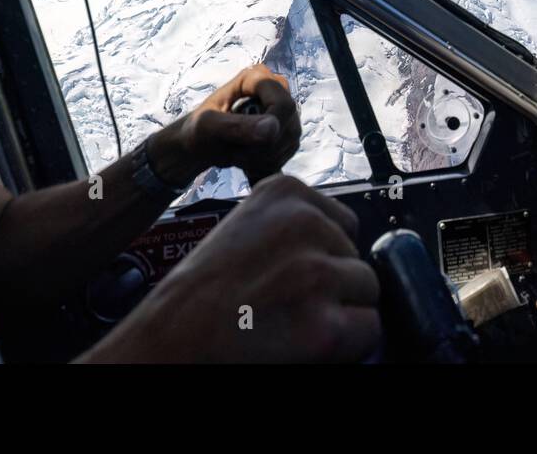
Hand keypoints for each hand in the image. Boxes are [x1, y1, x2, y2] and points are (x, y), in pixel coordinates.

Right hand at [79, 175, 380, 362]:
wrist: (167, 341)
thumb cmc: (197, 295)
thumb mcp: (245, 229)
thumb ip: (291, 227)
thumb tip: (342, 246)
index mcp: (284, 192)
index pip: (342, 223)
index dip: (321, 256)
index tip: (287, 275)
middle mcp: (305, 224)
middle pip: (357, 256)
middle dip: (334, 284)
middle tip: (285, 305)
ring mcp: (317, 274)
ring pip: (367, 292)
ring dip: (341, 312)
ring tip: (291, 323)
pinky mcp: (325, 326)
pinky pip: (369, 330)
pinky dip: (346, 344)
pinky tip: (303, 344)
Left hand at [151, 64, 301, 184]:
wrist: (200, 145)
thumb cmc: (198, 129)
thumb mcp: (208, 126)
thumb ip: (236, 126)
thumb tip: (272, 128)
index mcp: (257, 77)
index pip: (283, 104)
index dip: (271, 129)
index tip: (241, 145)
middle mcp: (277, 89)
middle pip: (289, 125)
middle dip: (263, 148)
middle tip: (234, 154)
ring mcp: (284, 110)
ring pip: (290, 140)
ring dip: (264, 158)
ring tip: (238, 156)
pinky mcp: (287, 131)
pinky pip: (288, 152)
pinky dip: (268, 164)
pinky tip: (248, 162)